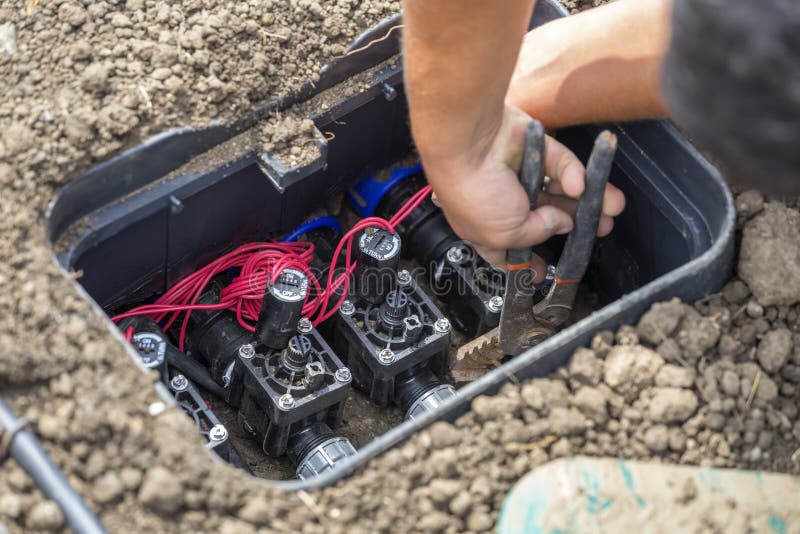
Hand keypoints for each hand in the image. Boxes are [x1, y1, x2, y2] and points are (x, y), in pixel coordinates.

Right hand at [423, 105, 625, 272]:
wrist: (469, 146)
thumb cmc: (473, 193)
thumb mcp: (504, 234)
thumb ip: (537, 233)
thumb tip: (561, 224)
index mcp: (487, 228)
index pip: (510, 250)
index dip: (529, 262)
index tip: (545, 272)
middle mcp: (504, 201)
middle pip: (545, 216)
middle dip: (573, 224)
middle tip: (599, 230)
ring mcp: (520, 174)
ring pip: (559, 189)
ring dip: (587, 199)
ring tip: (611, 208)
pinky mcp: (534, 147)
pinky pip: (560, 163)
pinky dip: (573, 173)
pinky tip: (581, 186)